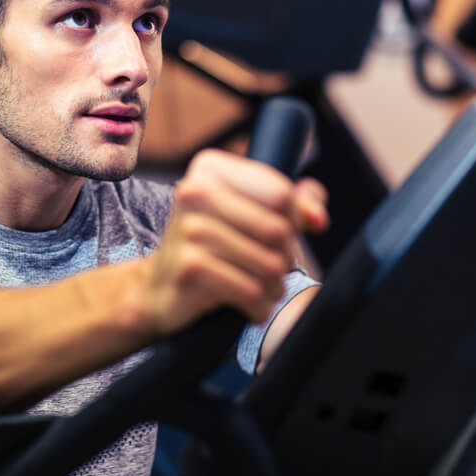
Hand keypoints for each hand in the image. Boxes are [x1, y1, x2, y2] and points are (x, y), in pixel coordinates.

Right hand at [143, 149, 327, 334]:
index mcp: (209, 168)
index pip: (282, 194)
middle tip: (272, 270)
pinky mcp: (189, 268)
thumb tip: (317, 217)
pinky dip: (258, 306)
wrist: (158, 288)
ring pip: (269, 265)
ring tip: (263, 291)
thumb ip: (291, 205)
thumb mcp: (248, 216)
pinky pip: (250, 291)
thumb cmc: (212, 248)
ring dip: (274, 287)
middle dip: (285, 258)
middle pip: (279, 230)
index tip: (279, 237)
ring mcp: (189, 230)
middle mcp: (194, 191)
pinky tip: (251, 307)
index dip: (293, 221)